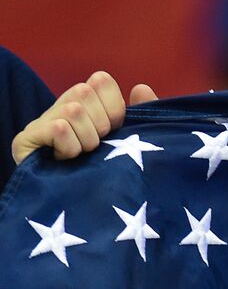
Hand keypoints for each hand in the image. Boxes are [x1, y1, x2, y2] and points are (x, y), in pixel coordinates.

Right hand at [11, 71, 157, 165]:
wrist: (83, 208)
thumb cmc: (108, 170)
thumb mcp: (130, 139)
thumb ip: (141, 113)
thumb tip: (141, 88)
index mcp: (87, 102)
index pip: (101, 80)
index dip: (115, 108)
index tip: (114, 131)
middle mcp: (62, 106)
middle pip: (84, 91)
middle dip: (100, 126)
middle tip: (96, 147)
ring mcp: (41, 122)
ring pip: (73, 111)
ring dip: (86, 140)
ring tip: (82, 156)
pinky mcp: (25, 139)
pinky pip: (58, 128)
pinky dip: (70, 148)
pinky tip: (65, 160)